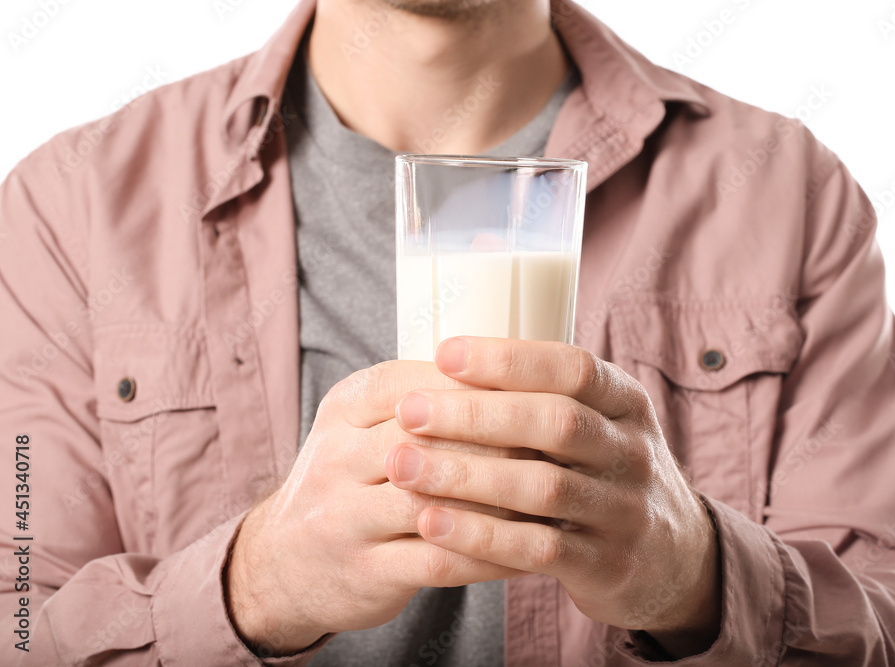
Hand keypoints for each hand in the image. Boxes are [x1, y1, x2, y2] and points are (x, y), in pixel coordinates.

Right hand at [224, 361, 528, 655]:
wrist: (285, 561)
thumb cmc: (351, 478)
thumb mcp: (364, 423)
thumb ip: (424, 396)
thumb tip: (519, 367)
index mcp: (346, 406)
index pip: (421, 383)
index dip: (486, 389)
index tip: (542, 392)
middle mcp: (339, 457)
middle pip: (433, 439)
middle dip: (503, 441)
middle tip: (562, 445)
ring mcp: (346, 518)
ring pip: (440, 502)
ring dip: (504, 501)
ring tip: (557, 497)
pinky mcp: (366, 571)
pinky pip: (441, 561)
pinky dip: (493, 555)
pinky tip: (534, 549)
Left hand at [384, 337, 721, 656]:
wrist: (675, 560)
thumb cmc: (608, 474)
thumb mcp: (604, 425)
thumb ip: (547, 396)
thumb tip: (446, 356)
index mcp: (627, 403)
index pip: (574, 368)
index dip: (509, 359)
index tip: (443, 353)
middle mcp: (632, 452)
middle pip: (556, 423)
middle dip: (475, 414)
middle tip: (409, 411)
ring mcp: (624, 512)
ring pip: (543, 487)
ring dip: (466, 476)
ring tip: (403, 467)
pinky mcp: (606, 566)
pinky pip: (539, 549)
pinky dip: (481, 535)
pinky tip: (430, 524)